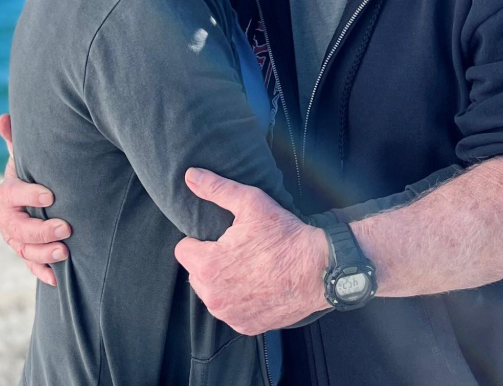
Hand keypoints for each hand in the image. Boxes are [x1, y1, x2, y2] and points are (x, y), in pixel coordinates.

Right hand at [0, 114, 70, 285]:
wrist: (39, 194)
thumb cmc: (38, 171)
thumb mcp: (30, 155)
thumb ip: (19, 140)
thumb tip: (4, 117)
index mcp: (8, 192)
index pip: (11, 194)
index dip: (28, 195)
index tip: (50, 194)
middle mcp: (8, 218)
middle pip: (17, 228)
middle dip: (40, 230)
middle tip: (66, 228)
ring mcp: (16, 237)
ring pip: (23, 250)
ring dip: (43, 254)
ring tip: (66, 252)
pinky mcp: (28, 252)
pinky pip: (30, 266)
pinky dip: (42, 272)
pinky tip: (57, 278)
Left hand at [175, 169, 328, 334]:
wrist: (319, 269)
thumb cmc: (284, 235)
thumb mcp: (250, 202)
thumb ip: (216, 188)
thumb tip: (190, 175)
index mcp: (208, 266)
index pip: (183, 250)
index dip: (201, 239)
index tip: (221, 237)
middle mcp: (213, 297)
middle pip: (196, 273)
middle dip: (211, 261)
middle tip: (238, 249)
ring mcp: (230, 315)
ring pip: (212, 293)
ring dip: (223, 282)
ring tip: (249, 266)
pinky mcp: (246, 326)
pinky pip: (231, 310)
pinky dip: (239, 299)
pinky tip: (258, 284)